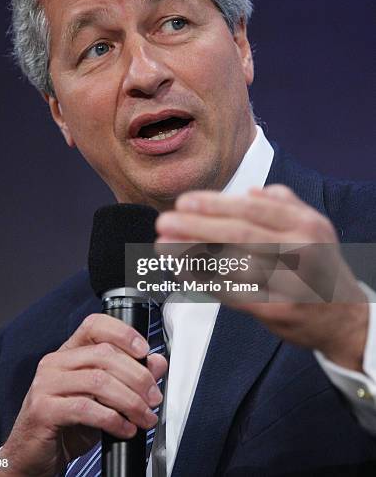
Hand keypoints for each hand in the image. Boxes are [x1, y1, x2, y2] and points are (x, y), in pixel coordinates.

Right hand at [0, 314, 166, 476]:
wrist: (32, 457)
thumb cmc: (66, 425)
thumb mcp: (102, 399)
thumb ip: (128, 378)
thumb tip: (157, 363)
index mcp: (69, 352)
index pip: (95, 325)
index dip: (123, 333)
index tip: (145, 351)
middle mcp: (55, 362)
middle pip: (104, 354)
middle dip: (137, 376)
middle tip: (154, 397)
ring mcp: (46, 384)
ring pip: (99, 381)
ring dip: (130, 400)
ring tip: (144, 416)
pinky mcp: (43, 409)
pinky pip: (86, 408)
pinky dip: (112, 419)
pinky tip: (125, 429)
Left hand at [156, 184, 368, 371]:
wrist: (343, 316)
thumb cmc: (319, 265)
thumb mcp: (313, 225)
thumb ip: (283, 203)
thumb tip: (249, 192)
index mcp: (305, 224)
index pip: (252, 209)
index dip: (215, 204)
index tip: (184, 202)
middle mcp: (299, 250)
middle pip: (239, 234)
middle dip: (196, 226)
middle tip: (164, 221)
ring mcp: (289, 283)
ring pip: (232, 265)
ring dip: (193, 255)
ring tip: (164, 246)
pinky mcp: (277, 310)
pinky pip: (234, 293)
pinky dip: (205, 282)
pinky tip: (183, 272)